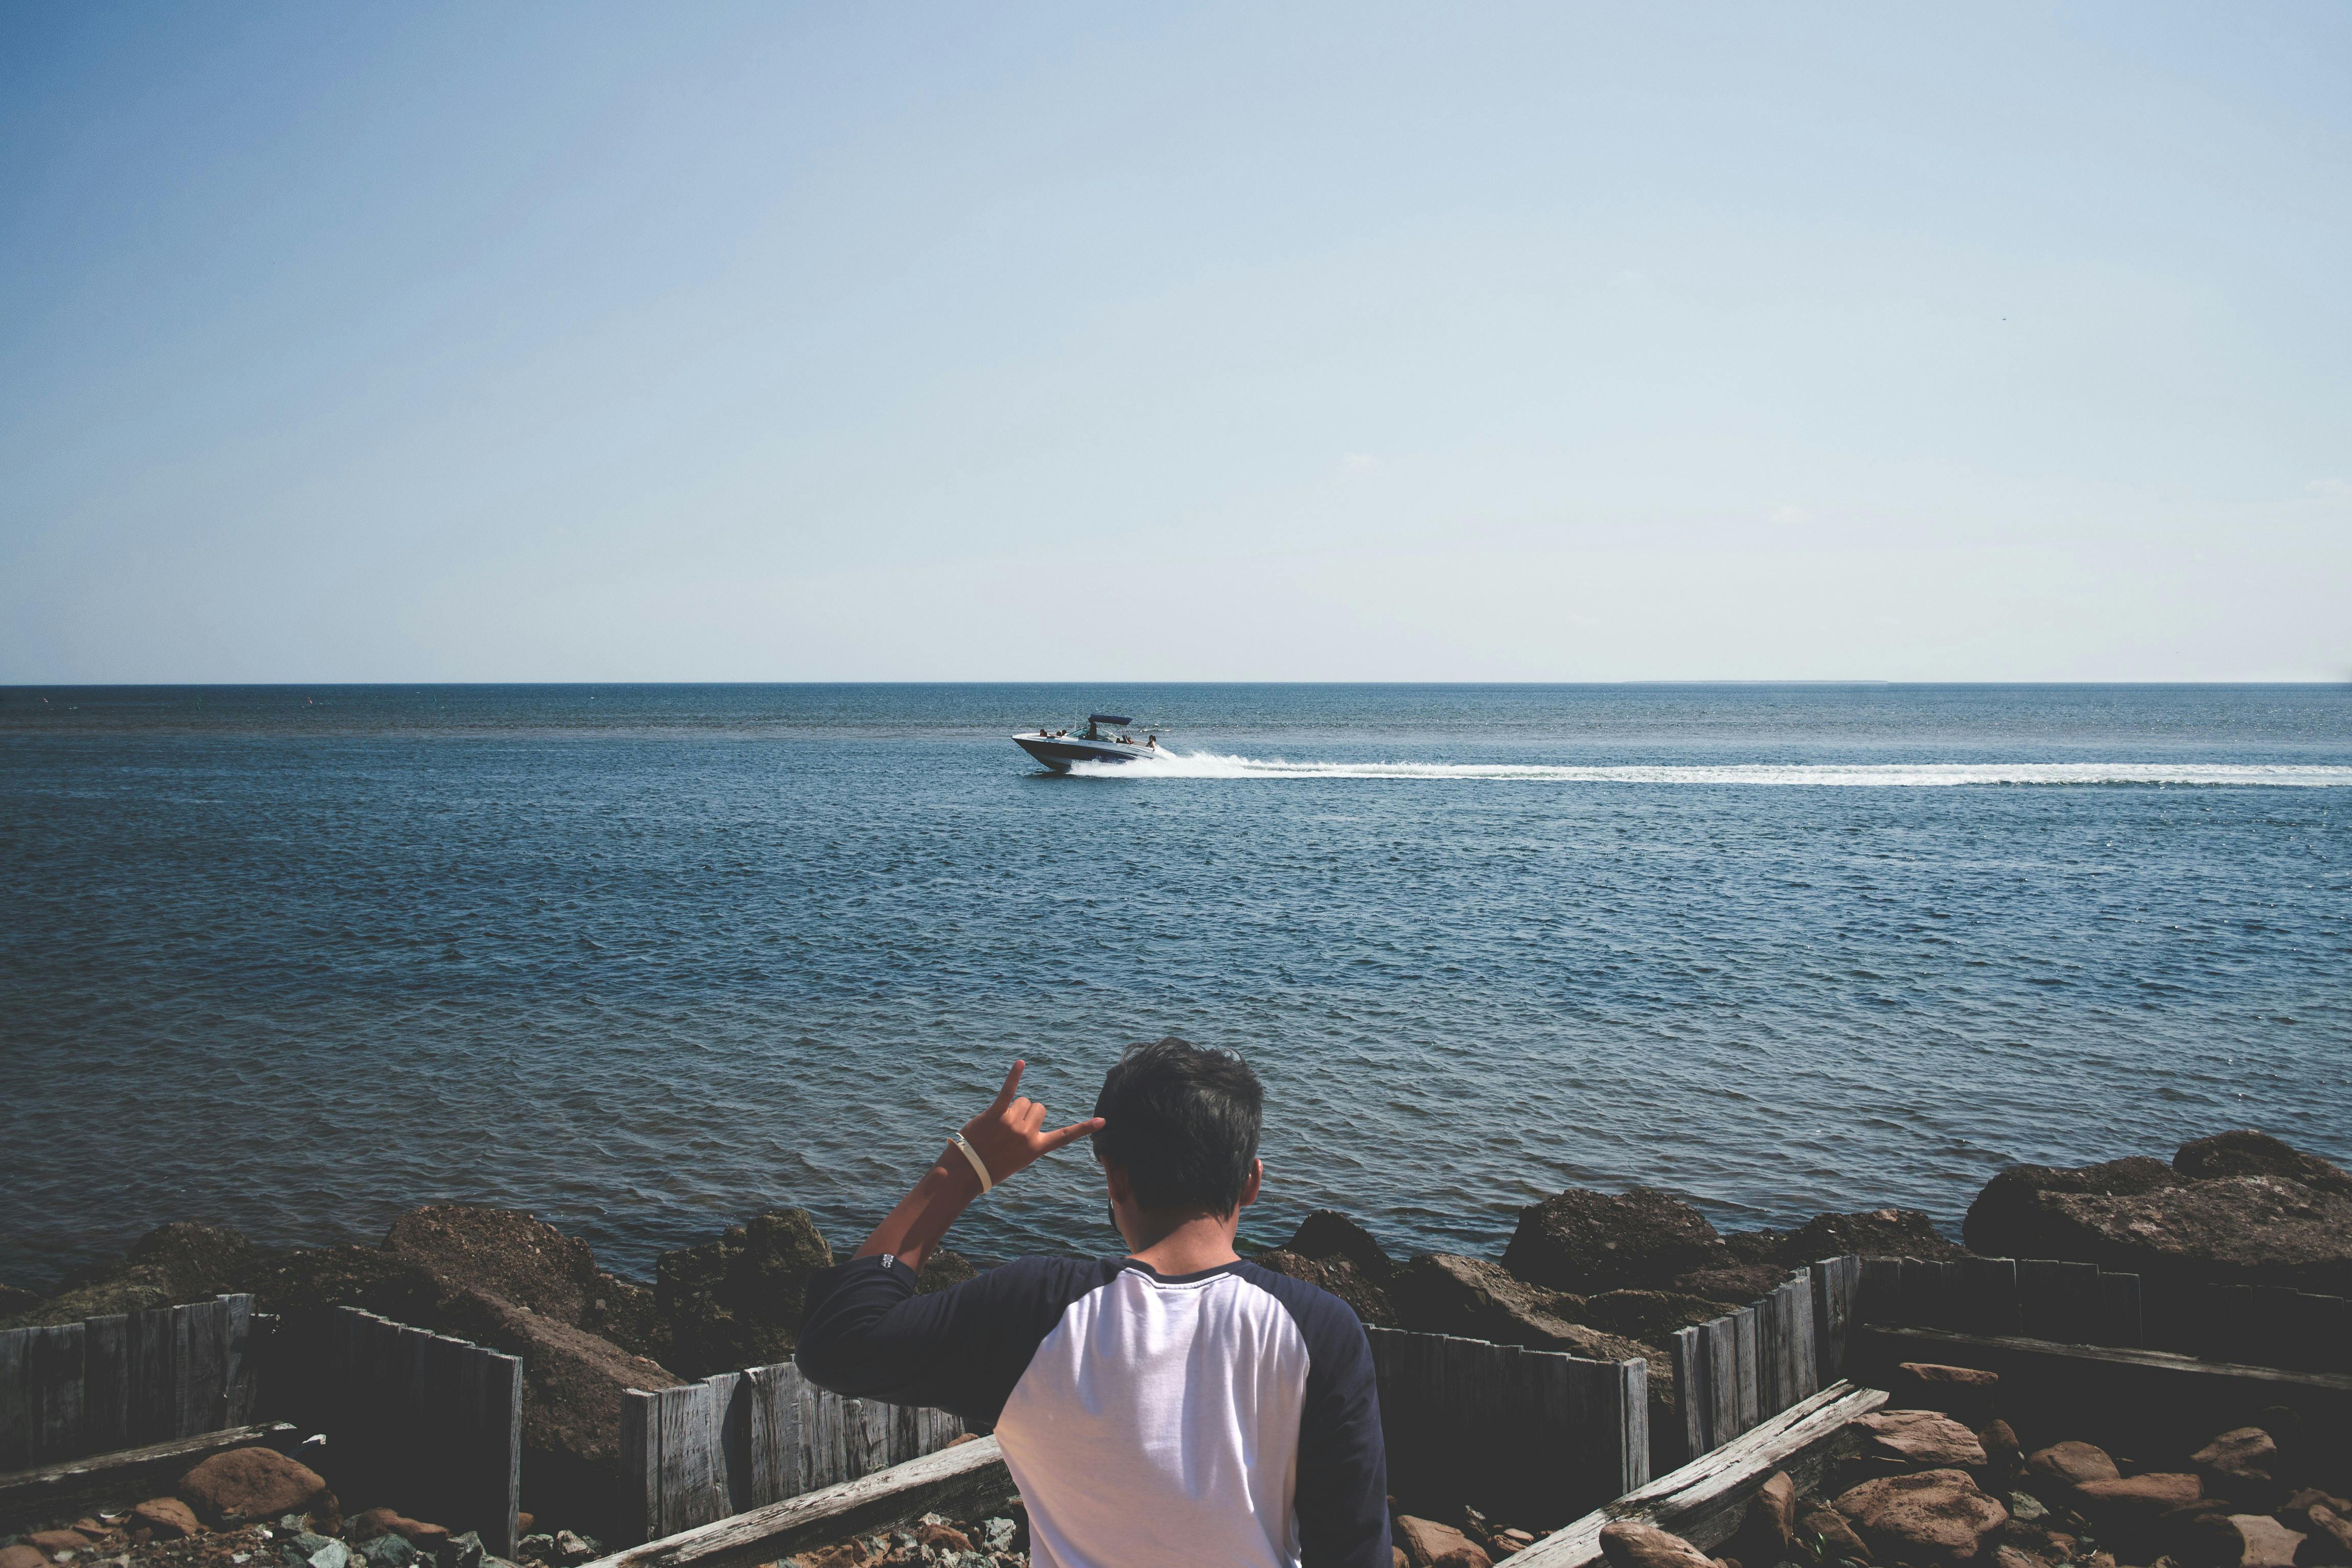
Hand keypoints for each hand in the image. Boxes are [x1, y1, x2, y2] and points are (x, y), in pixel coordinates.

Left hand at [956, 1059, 1102, 1188]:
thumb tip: (1031, 1112)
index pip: (1065, 1136)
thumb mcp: (1018, 1159)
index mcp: (1036, 1148)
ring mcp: (1012, 1124)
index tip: (1102, 1121)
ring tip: (997, 1126)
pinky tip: (1020, 1063)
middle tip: (1009, 1129)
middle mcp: (1027, 1135)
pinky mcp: (995, 1114)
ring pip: (1023, 1101)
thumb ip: (1029, 1139)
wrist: (967, 1171)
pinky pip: (1008, 1091)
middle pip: (1038, 1108)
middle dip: (1027, 1112)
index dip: (1084, 1128)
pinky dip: (1014, 1076)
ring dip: (1012, 1107)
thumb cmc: (992, 1165)